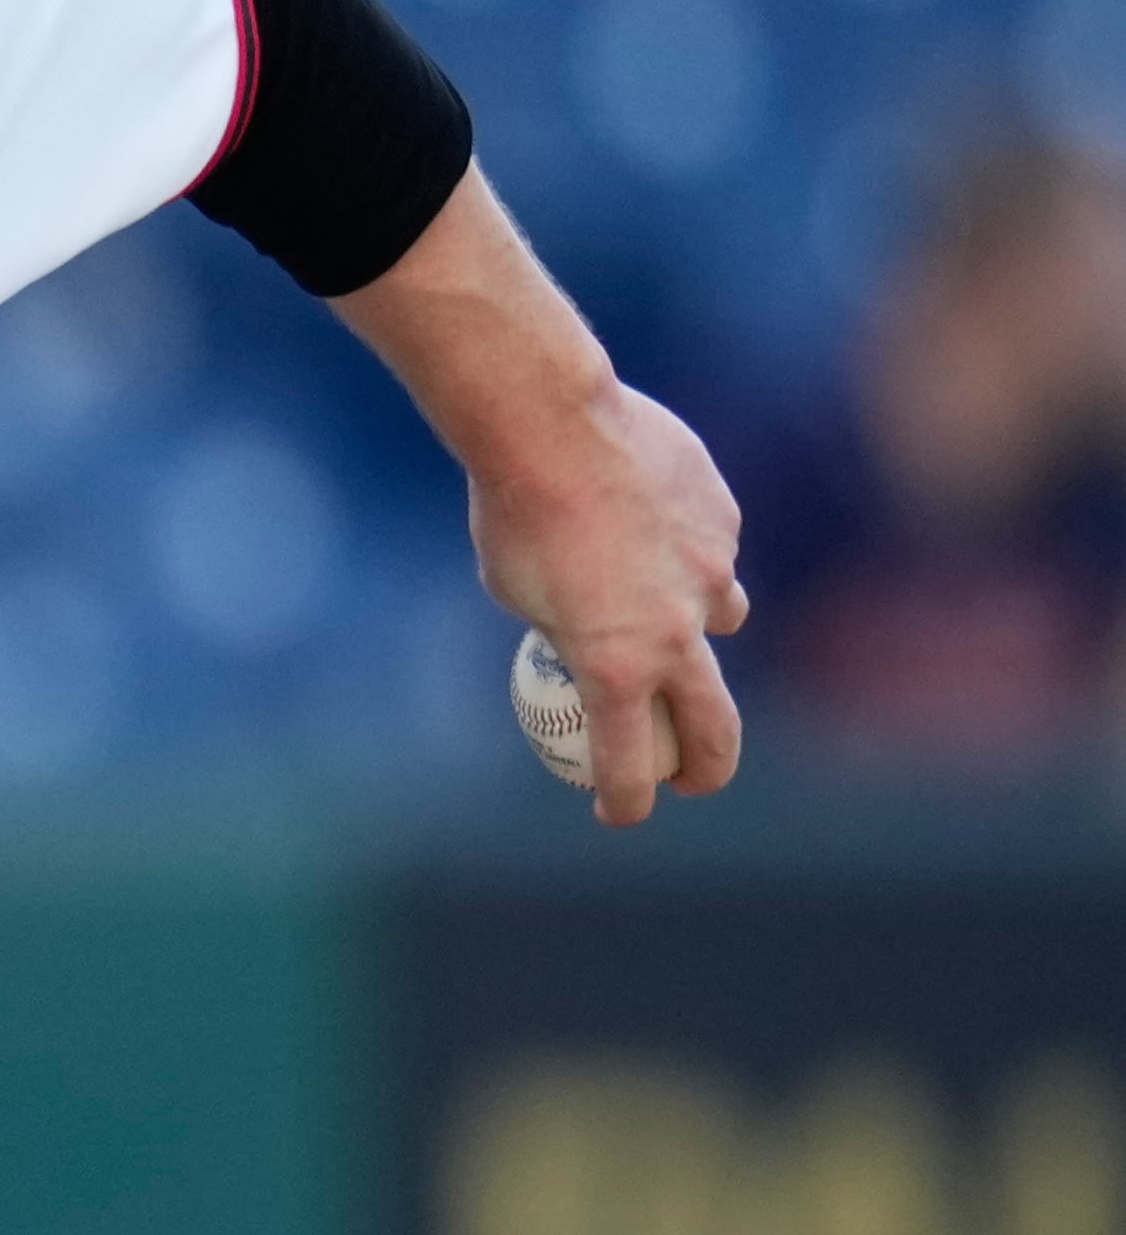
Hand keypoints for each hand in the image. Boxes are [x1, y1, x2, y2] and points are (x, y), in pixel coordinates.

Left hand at [467, 381, 749, 825]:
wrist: (547, 420)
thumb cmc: (511, 510)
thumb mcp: (514, 589)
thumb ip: (564, 625)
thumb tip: (580, 637)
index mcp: (617, 664)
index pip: (629, 761)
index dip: (625, 799)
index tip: (617, 813)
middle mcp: (677, 629)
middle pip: (715, 725)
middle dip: (709, 766)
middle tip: (694, 781)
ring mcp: (712, 572)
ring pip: (724, 619)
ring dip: (700, 629)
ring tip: (665, 608)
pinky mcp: (724, 519)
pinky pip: (711, 549)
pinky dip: (687, 549)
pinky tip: (650, 516)